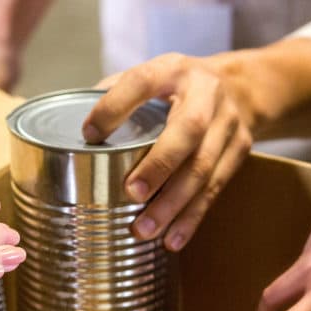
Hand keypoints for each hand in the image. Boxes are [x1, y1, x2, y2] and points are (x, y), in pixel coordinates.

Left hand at [82, 53, 253, 251]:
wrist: (241, 88)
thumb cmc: (176, 89)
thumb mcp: (150, 78)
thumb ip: (113, 98)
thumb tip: (68, 134)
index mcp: (172, 70)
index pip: (142, 82)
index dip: (115, 107)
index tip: (90, 135)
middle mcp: (206, 93)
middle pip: (187, 130)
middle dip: (160, 166)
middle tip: (132, 193)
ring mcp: (228, 123)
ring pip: (203, 168)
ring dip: (173, 204)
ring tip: (144, 230)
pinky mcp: (239, 151)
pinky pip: (215, 189)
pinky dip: (192, 218)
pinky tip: (172, 239)